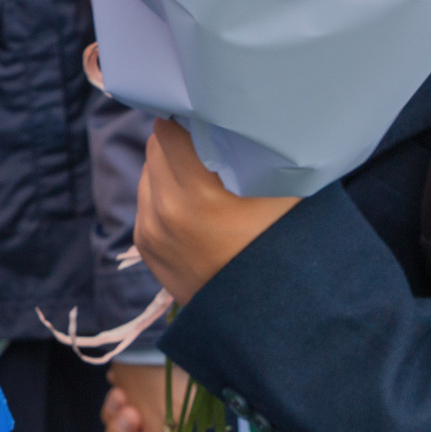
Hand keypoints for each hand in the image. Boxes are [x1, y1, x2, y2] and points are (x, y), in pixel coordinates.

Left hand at [132, 120, 298, 304]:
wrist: (268, 316)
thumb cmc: (285, 246)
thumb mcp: (283, 195)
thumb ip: (255, 153)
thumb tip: (240, 115)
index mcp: (199, 195)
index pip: (170, 129)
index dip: (189, 119)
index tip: (209, 118)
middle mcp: (166, 210)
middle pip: (156, 147)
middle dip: (179, 140)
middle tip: (209, 143)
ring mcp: (150, 230)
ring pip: (150, 172)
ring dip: (170, 167)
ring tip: (203, 178)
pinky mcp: (144, 245)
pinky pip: (147, 200)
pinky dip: (165, 194)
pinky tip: (195, 206)